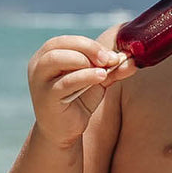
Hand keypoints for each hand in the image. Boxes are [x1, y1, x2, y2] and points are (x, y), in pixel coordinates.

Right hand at [26, 34, 133, 148]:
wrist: (64, 132)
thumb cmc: (78, 102)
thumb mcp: (96, 81)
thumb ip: (110, 69)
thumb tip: (133, 61)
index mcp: (47, 56)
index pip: (67, 40)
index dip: (90, 44)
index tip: (111, 55)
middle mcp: (38, 65)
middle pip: (61, 45)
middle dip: (88, 49)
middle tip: (109, 59)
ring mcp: (39, 81)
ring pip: (58, 59)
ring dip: (84, 60)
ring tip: (103, 70)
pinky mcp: (46, 97)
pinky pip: (65, 82)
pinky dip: (85, 76)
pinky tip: (100, 77)